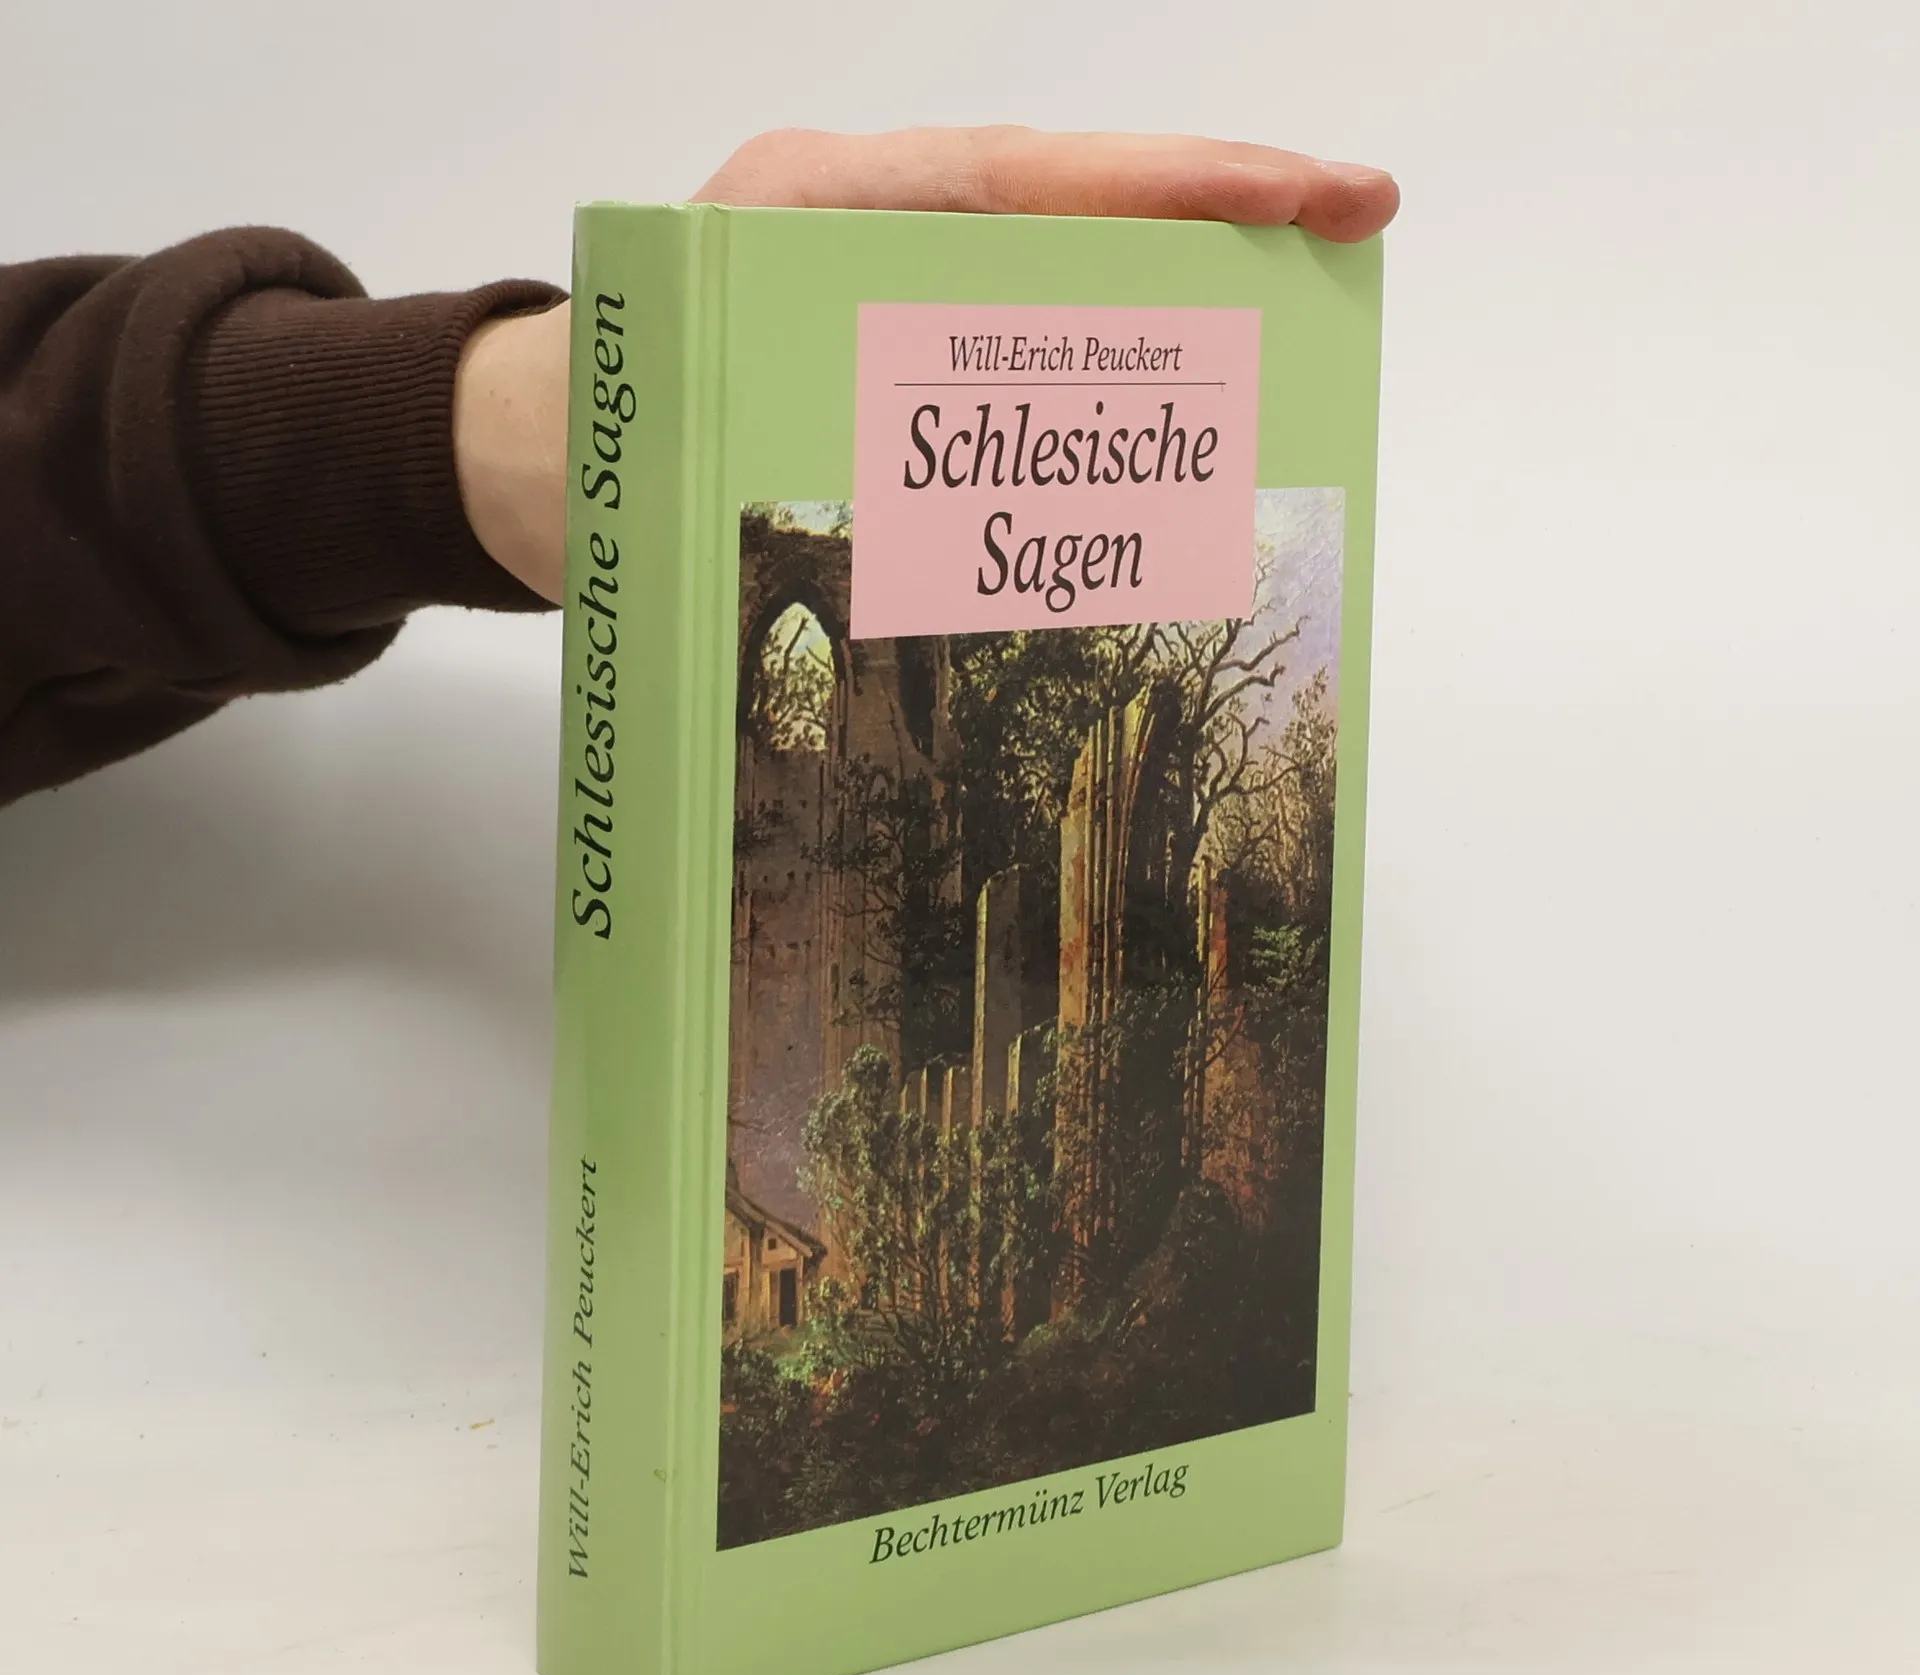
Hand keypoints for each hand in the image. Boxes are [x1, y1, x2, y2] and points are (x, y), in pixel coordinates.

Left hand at [454, 126, 1399, 601]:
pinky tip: (1165, 392)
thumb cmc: (595, 458)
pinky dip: (1088, 343)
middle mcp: (849, 214)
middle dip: (1209, 208)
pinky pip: (1004, 312)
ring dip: (1163, 280)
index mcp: (809, 210)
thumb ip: (816, 472)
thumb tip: (979, 538)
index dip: (1178, 184)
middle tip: (1348, 225)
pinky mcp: (875, 317)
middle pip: (1060, 195)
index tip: (1314, 191)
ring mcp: (865, 256)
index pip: (1023, 177)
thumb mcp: (692, 452)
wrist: (523, 457)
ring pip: (1044, 253)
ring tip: (1286, 321)